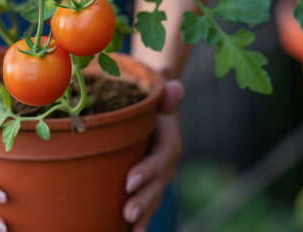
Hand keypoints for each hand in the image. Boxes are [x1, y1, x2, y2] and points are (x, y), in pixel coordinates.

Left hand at [122, 80, 183, 231]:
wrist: (155, 114)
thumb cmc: (151, 104)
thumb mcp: (157, 97)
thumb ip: (165, 95)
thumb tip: (174, 85)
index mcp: (169, 145)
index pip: (160, 160)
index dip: (147, 171)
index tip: (129, 181)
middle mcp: (166, 166)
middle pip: (157, 186)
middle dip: (144, 201)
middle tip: (128, 213)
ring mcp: (158, 180)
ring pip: (153, 199)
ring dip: (143, 215)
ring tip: (130, 228)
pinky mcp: (149, 187)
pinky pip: (146, 205)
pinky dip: (139, 220)